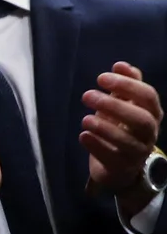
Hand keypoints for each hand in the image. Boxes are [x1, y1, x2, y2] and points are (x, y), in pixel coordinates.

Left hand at [81, 62, 162, 202]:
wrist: (118, 166)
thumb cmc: (120, 128)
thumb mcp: (122, 105)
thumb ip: (125, 86)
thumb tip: (122, 65)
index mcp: (151, 114)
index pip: (148, 96)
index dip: (127, 85)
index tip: (100, 78)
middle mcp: (149, 133)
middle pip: (141, 119)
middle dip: (114, 105)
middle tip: (86, 95)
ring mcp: (138, 153)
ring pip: (128, 141)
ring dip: (105, 128)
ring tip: (85, 118)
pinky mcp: (122, 168)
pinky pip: (112, 158)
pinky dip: (97, 146)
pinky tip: (83, 136)